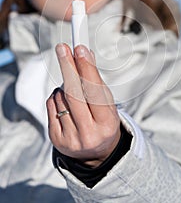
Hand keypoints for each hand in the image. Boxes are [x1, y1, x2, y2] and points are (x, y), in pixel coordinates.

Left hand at [46, 43, 120, 166]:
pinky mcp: (56, 139)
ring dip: (64, 84)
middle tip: (62, 48)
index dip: (86, 69)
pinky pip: (51, 106)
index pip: (94, 92)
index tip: (80, 49)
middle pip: (73, 94)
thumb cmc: (103, 122)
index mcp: (106, 124)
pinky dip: (57, 96)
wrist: (96, 154)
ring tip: (73, 86)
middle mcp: (88, 134)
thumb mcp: (107, 103)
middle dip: (68, 67)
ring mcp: (70, 138)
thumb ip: (96, 80)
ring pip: (61, 98)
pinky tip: (65, 99)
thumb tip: (85, 54)